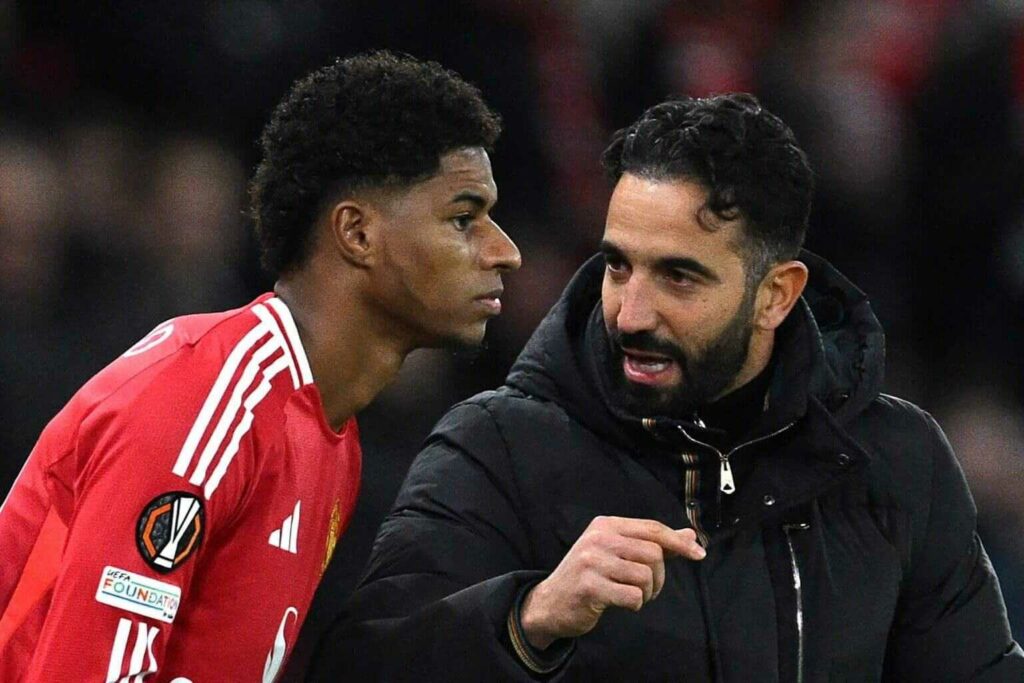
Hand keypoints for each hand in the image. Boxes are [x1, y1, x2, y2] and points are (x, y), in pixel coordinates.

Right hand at [519, 516, 705, 649]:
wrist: (550, 602)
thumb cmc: (590, 576)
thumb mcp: (617, 553)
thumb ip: (652, 543)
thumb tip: (689, 536)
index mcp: (606, 525)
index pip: (652, 528)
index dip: (678, 542)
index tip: (699, 554)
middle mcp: (598, 538)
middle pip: (653, 553)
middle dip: (659, 577)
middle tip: (648, 589)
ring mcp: (592, 562)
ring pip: (645, 576)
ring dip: (647, 593)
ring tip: (634, 596)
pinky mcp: (589, 587)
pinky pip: (632, 596)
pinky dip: (634, 605)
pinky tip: (621, 603)